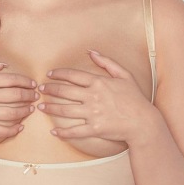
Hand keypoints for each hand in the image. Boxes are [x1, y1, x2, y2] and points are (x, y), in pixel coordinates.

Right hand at [0, 60, 37, 142]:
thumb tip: (3, 66)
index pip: (11, 79)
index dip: (25, 81)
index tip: (32, 84)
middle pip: (16, 95)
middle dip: (30, 95)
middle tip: (35, 96)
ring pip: (13, 113)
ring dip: (25, 111)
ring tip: (30, 109)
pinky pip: (3, 130)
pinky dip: (14, 129)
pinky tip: (20, 127)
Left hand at [37, 50, 153, 143]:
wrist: (143, 122)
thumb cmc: (135, 98)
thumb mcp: (124, 75)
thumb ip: (107, 63)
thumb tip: (91, 52)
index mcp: (99, 82)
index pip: (73, 75)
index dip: (58, 74)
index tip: (49, 74)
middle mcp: (93, 96)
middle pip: (65, 91)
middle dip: (50, 89)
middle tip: (40, 89)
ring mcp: (93, 113)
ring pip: (65, 110)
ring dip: (50, 108)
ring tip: (40, 107)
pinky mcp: (94, 128)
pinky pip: (74, 131)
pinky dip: (62, 132)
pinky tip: (53, 131)